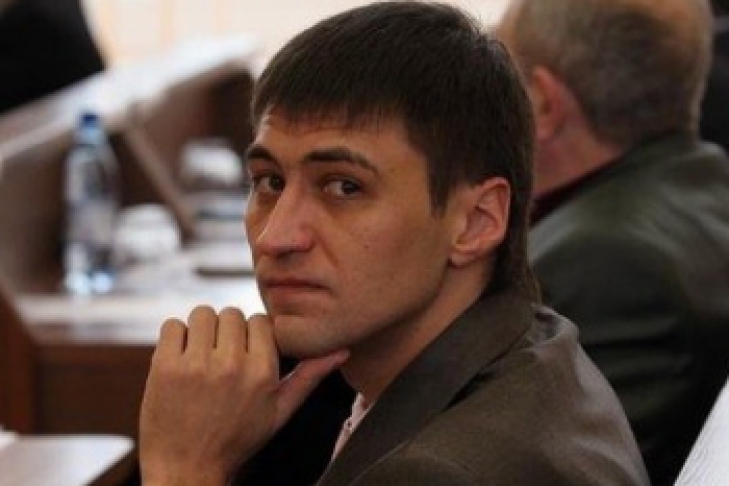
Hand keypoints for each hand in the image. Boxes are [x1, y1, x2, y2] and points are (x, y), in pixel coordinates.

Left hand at [139, 305, 347, 485]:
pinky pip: (173, 325)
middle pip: (231, 313)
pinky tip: (180, 359)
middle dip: (227, 331)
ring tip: (201, 356)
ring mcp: (195, 364)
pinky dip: (176, 337)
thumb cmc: (236, 440)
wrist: (186, 469)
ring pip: (203, 313)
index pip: (260, 321)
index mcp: (262, 372)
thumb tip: (342, 350)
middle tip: (221, 357)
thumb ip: (309, 377)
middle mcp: (231, 364)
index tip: (244, 352)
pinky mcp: (165, 366)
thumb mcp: (279, 412)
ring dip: (201, 330)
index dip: (251, 334)